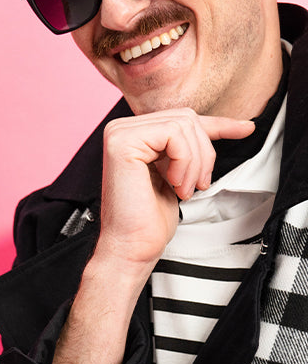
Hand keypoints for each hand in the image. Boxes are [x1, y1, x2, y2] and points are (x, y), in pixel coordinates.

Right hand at [96, 109, 253, 269]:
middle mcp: (120, 129)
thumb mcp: (178, 175)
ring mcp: (119, 134)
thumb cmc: (149, 220)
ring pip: (183, 125)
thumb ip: (189, 148)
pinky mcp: (122, 143)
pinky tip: (173, 184)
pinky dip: (184, 162)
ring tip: (183, 189)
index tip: (245, 129)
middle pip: (186, 118)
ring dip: (194, 163)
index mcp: (131, 134)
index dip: (218, 125)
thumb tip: (229, 127)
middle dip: (203, 155)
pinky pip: (174, 135)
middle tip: (197, 185)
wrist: (131, 245)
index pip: (181, 118)